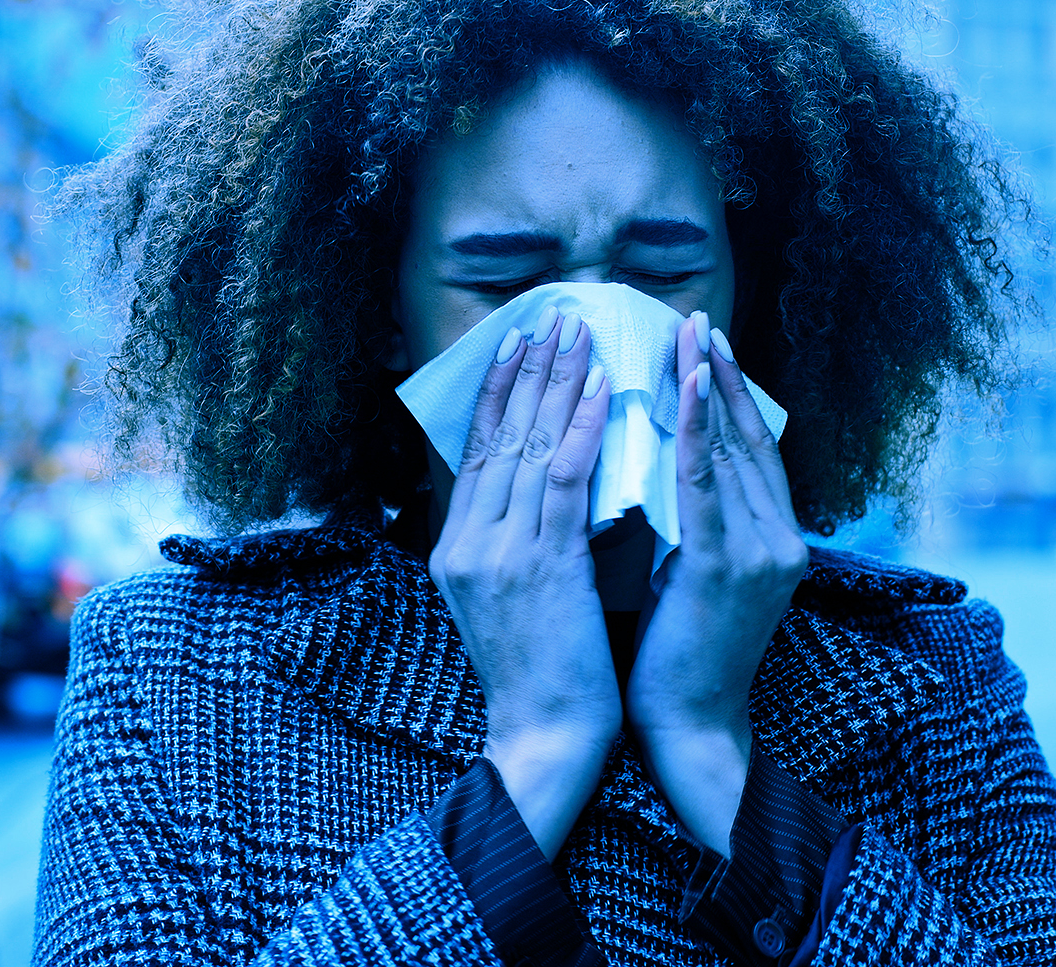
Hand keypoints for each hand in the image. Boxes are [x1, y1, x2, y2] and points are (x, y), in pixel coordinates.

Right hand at [430, 306, 616, 858]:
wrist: (545, 737)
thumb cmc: (545, 674)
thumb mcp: (515, 598)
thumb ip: (519, 541)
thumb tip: (550, 485)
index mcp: (455, 549)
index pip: (475, 453)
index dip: (496, 394)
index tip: (517, 345)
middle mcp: (466, 542)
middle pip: (495, 436)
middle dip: (525, 373)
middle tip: (550, 317)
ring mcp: (497, 552)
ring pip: (526, 446)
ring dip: (555, 384)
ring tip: (578, 334)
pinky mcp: (540, 565)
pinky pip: (561, 479)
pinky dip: (580, 428)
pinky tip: (600, 391)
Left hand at [625, 312, 806, 852]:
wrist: (686, 726)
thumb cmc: (677, 654)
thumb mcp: (691, 572)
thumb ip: (694, 521)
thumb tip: (663, 464)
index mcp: (774, 540)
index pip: (752, 449)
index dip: (730, 394)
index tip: (704, 343)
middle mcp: (782, 540)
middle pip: (749, 438)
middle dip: (719, 374)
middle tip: (694, 317)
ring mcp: (763, 553)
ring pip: (731, 451)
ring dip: (706, 386)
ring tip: (687, 335)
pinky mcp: (730, 568)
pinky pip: (707, 485)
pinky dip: (696, 432)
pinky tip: (682, 390)